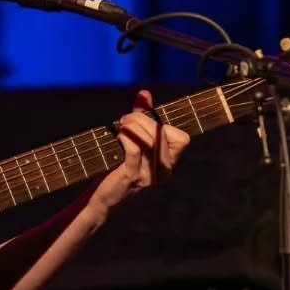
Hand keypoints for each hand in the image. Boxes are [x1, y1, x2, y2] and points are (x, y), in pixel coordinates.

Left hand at [90, 89, 190, 213]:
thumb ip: (141, 116)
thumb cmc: (122, 165)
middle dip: (144, 120)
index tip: (143, 119)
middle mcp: (165, 171)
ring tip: (121, 124)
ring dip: (134, 126)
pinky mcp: (132, 177)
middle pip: (163, 136)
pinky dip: (127, 137)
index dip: (164, 125)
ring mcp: (150, 176)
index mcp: (170, 162)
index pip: (182, 139)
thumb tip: (145, 94)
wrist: (107, 196)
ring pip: (151, 142)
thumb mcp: (134, 139)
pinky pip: (135, 151)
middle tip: (126, 118)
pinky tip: (119, 134)